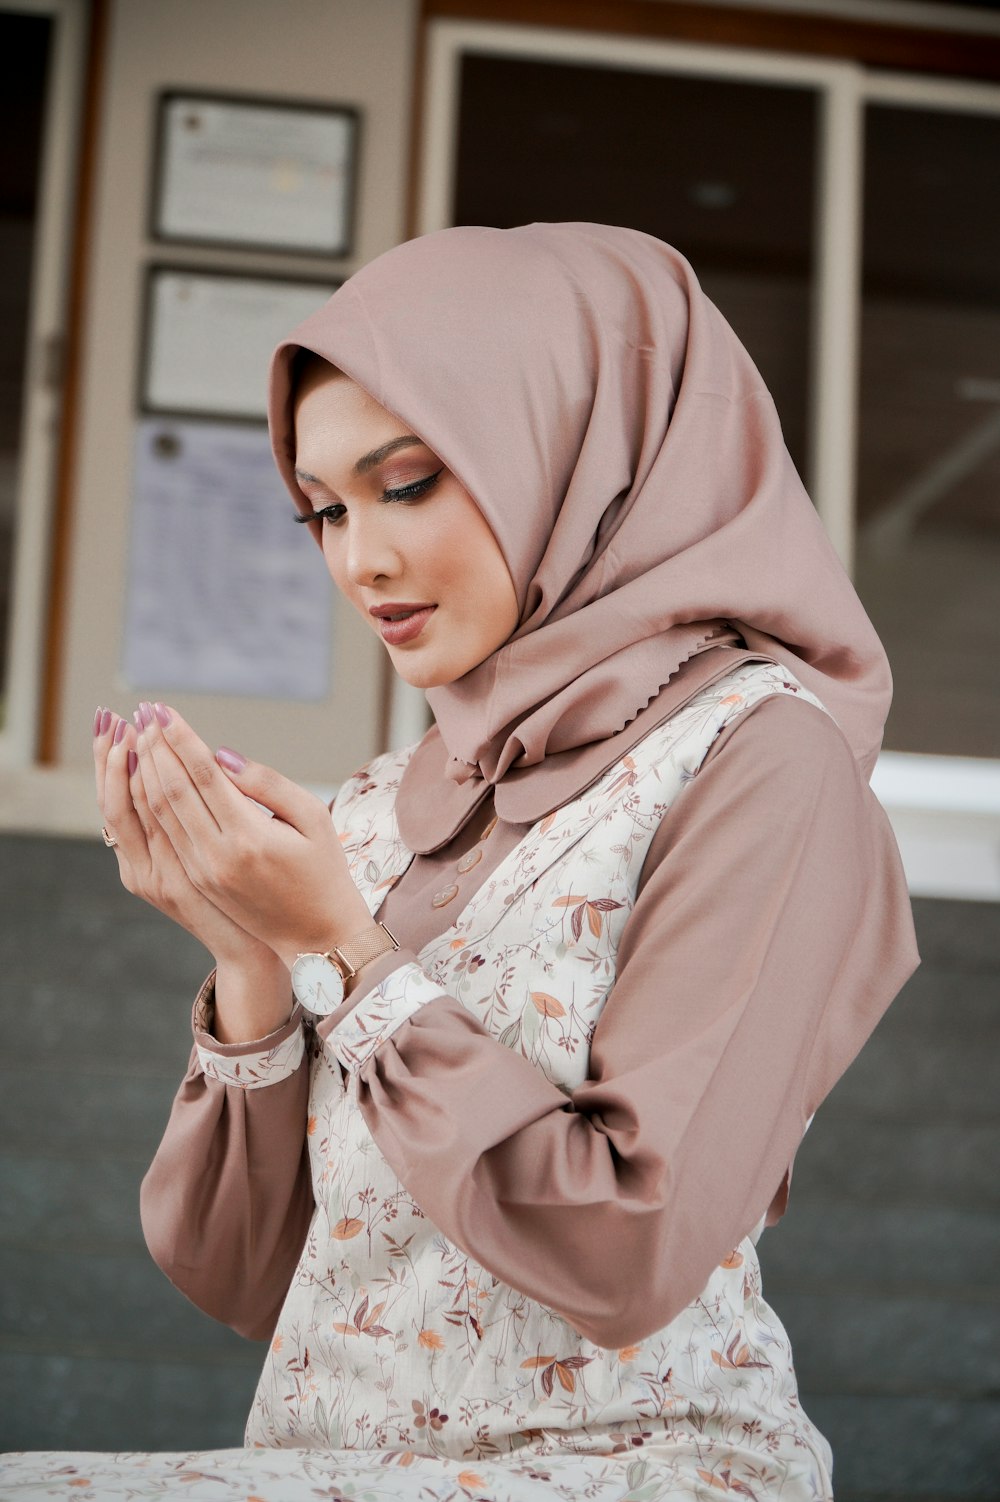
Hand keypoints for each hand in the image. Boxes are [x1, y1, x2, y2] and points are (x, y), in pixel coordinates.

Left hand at [129, 701, 372, 967]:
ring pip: (159, 812)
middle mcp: (217, 855)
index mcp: (249, 837)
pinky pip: (162, 833)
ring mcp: (202, 872)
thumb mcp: (313, 818)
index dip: (181, 738)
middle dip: (155, 746)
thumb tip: (220, 755)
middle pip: (172, 790)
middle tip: (145, 712)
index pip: (204, 775)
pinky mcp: (196, 881)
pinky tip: (145, 777)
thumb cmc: (325, 871)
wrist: (316, 938)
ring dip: (145, 770)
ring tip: (138, 736)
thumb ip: (268, 783)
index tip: (164, 708)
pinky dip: (148, 801)